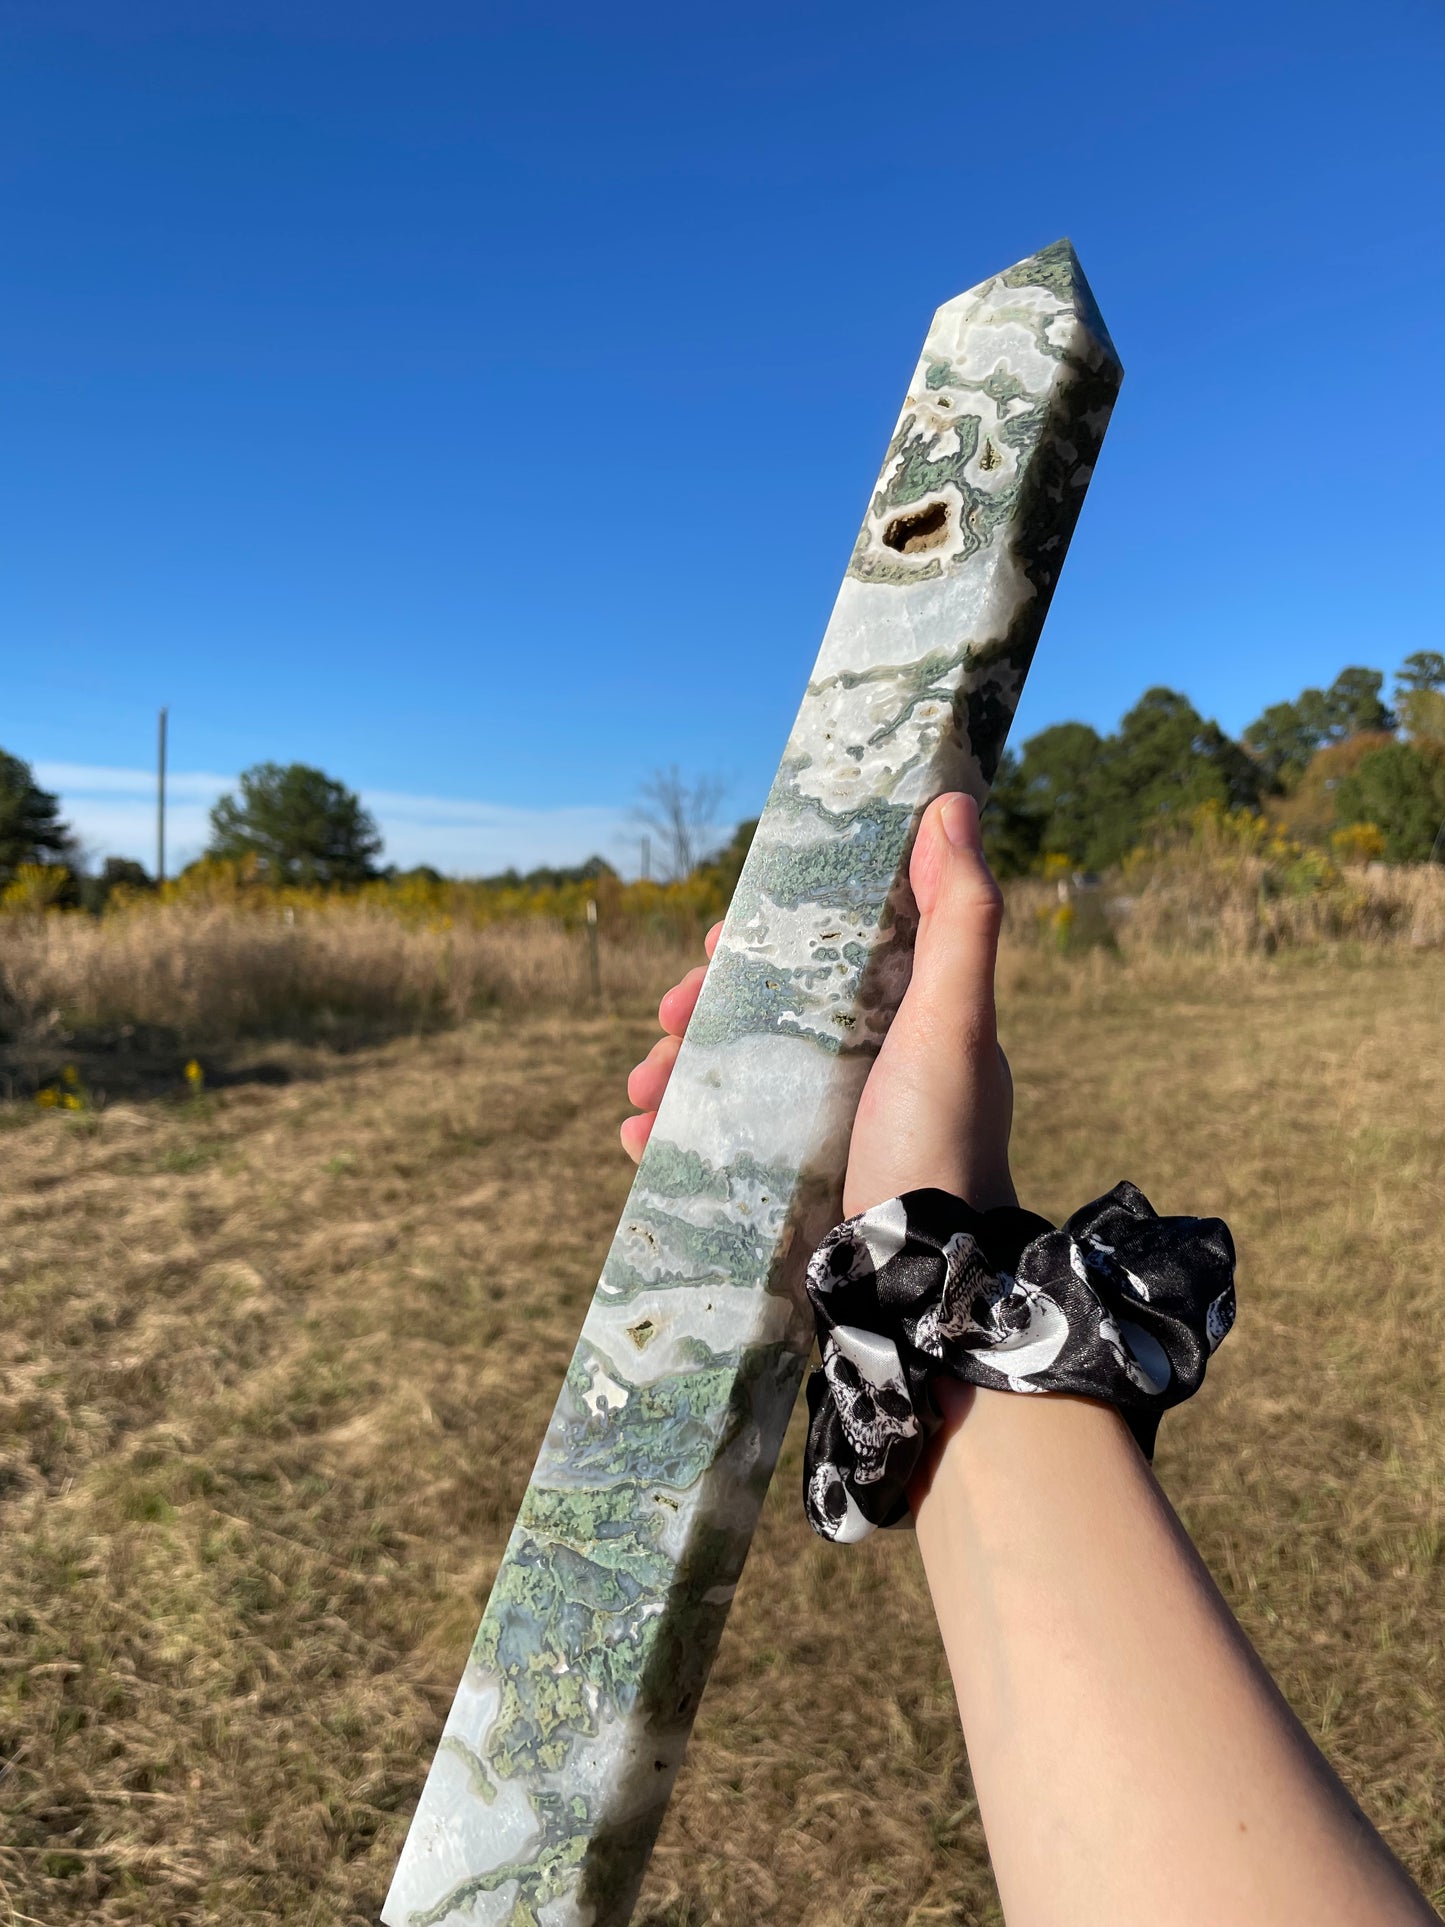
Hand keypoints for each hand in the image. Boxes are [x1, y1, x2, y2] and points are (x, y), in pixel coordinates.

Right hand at [622, 791, 1014, 1217]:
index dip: (761, 941)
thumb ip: (960, 917)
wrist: (923, 1279)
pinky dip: (670, 1135)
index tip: (715, 944)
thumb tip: (951, 806)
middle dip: (699, 1009)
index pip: (820, 957)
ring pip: (726, 1078)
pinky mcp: (786, 1189)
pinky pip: (712, 1148)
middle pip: (760, 1016)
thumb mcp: (954, 1020)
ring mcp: (821, 1132)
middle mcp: (861, 1071)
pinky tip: (641, 1139)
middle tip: (664, 1018)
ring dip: (671, 1071)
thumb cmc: (940, 1139)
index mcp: (899, 1022)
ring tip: (641, 1089)